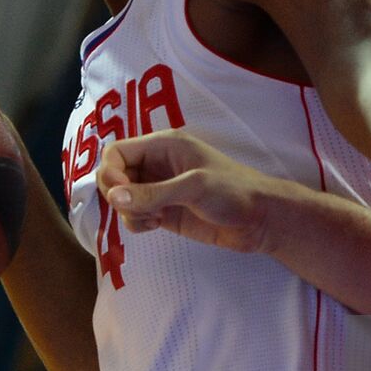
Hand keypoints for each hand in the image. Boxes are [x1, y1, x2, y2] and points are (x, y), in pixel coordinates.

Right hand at [96, 130, 282, 254]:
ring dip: (129, 212)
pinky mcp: (164, 212)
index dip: (110, 171)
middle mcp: (157, 165)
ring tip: (154, 218)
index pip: (117, 152)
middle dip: (118, 195)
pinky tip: (157, 225)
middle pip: (114, 175)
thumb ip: (152, 193)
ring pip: (122, 199)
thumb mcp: (193, 187)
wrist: (260, 220)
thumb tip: (114, 197)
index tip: (119, 194)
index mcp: (163, 145)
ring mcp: (159, 190)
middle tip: (137, 209)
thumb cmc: (233, 191)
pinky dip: (137, 222)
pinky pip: (134, 215)